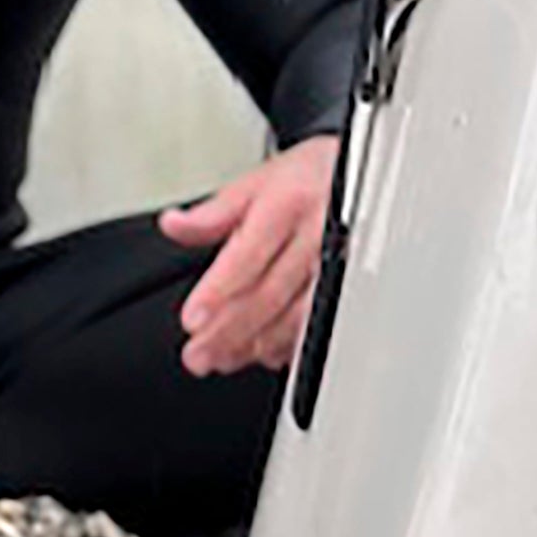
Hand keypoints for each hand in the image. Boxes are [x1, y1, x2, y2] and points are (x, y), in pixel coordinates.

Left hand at [159, 136, 338, 376]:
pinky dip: (289, 344)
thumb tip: (173, 225)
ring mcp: (337, 263)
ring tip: (222, 358)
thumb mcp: (258, 183)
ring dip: (256, 343)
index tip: (193, 320)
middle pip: (269, 293)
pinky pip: (320, 322)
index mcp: (287, 204)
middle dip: (230, 330)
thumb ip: (213, 213)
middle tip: (198, 354)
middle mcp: (317, 235)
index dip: (219, 290)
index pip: (249, 254)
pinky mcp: (350, 285)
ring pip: (296, 315)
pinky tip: (263, 353)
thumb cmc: (309, 180)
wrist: (363, 177)